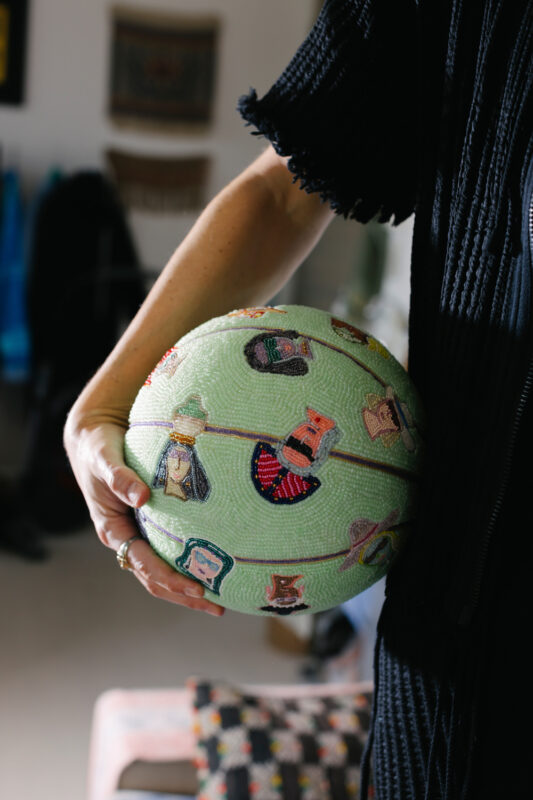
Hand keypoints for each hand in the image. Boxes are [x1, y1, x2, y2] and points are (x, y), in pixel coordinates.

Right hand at [63, 418, 224, 615]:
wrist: (94, 439)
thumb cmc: (98, 450)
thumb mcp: (104, 461)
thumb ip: (120, 478)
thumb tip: (141, 496)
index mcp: (113, 530)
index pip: (143, 564)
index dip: (170, 579)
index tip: (196, 589)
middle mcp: (126, 538)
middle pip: (155, 579)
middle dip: (185, 596)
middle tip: (218, 608)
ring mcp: (138, 534)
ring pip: (163, 570)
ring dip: (188, 587)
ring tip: (220, 599)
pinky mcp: (150, 525)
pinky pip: (170, 550)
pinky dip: (188, 563)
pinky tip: (213, 566)